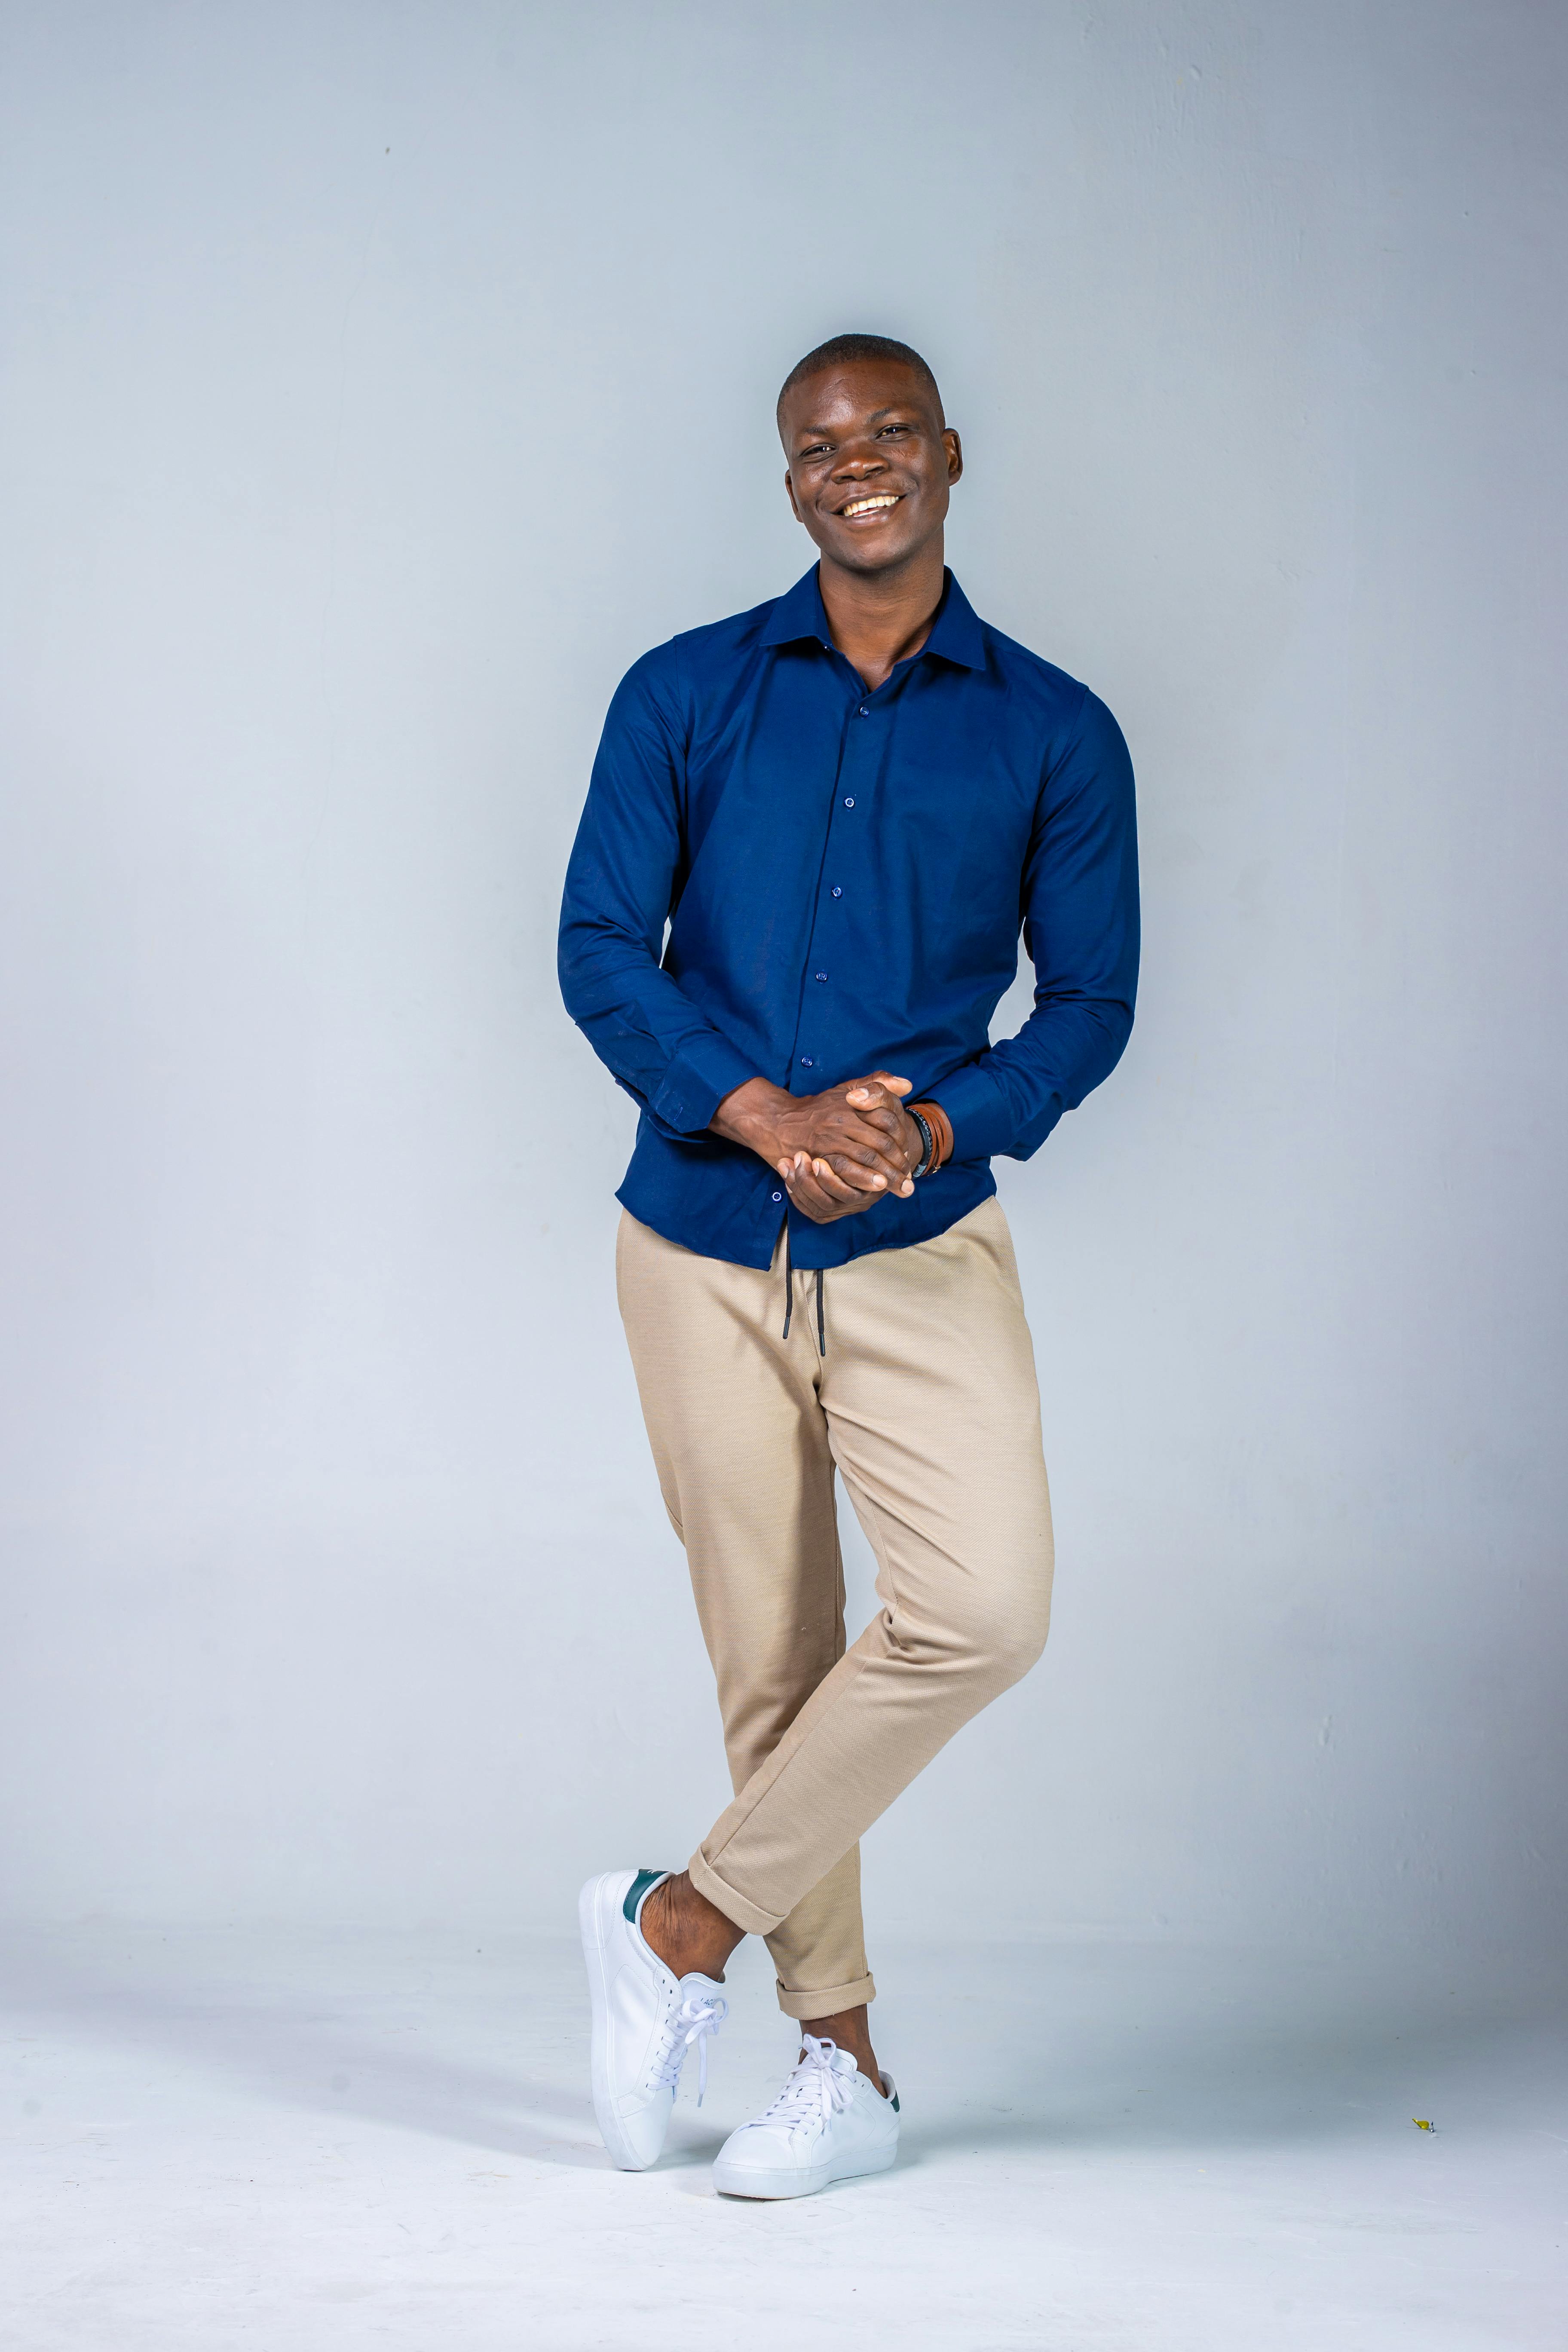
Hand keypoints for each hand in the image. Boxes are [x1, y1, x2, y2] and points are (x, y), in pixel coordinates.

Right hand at [712, 1071, 920, 1222]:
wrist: (778, 1121)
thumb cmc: (818, 1107)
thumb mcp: (846, 1088)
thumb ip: (876, 1083)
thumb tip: (907, 1084)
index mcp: (852, 1103)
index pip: (887, 1121)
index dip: (901, 1138)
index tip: (909, 1154)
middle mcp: (842, 1119)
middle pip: (880, 1142)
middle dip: (898, 1163)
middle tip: (909, 1180)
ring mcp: (830, 1138)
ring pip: (865, 1157)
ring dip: (885, 1174)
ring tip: (899, 1187)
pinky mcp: (818, 1155)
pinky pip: (844, 1169)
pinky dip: (862, 1179)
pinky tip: (874, 1188)